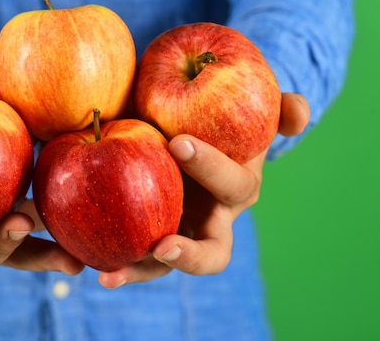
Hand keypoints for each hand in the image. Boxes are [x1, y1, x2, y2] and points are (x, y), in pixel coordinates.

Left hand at [98, 92, 310, 287]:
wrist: (182, 132)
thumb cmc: (215, 120)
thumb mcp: (246, 110)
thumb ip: (277, 108)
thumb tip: (298, 112)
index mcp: (236, 188)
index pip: (232, 184)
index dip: (211, 166)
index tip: (177, 142)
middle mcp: (211, 220)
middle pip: (211, 253)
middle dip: (189, 255)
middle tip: (161, 246)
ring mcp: (178, 233)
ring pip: (163, 265)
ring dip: (138, 272)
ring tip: (107, 275)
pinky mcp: (145, 237)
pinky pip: (131, 256)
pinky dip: (112, 262)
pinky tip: (84, 262)